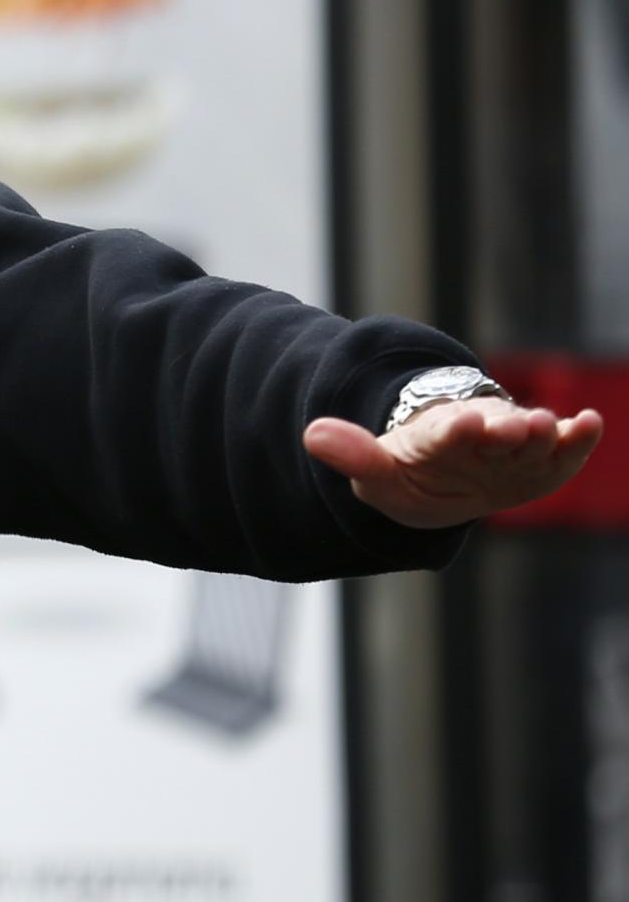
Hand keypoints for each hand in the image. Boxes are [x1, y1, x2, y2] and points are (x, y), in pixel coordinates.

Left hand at [304, 398, 605, 530]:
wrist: (447, 478)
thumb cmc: (414, 474)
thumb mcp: (379, 473)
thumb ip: (354, 456)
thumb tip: (310, 434)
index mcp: (435, 438)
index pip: (441, 432)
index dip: (451, 428)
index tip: (461, 423)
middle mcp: (478, 434)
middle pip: (493, 430)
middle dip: (506, 428)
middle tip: (523, 424)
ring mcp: (513, 446)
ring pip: (530, 438)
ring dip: (542, 434)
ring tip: (553, 427)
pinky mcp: (543, 461)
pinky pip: (562, 448)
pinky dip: (577, 437)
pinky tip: (591, 423)